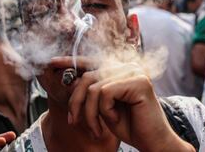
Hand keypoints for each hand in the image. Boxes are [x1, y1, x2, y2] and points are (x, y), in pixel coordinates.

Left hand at [54, 57, 194, 151]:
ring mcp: (134, 72)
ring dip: (90, 114)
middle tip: (74, 122)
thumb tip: (69, 80)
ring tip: (96, 130)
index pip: (91, 62)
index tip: (52, 62)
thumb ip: (92, 91)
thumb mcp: (102, 107)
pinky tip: (115, 121)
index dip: (70, 61)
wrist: (152, 143)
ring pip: (94, 88)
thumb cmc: (129, 125)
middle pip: (88, 77)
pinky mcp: (139, 81)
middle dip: (76, 102)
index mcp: (120, 69)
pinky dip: (104, 112)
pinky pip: (105, 93)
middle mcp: (127, 66)